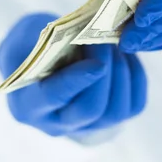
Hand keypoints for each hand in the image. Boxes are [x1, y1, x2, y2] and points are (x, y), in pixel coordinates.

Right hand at [0, 14, 146, 139]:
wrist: (47, 59)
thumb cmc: (33, 44)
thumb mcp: (27, 36)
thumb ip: (48, 40)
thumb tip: (82, 35)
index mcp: (27, 105)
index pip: (53, 98)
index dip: (75, 80)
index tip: (96, 62)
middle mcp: (57, 123)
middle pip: (90, 108)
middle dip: (105, 70)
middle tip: (105, 38)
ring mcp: (87, 126)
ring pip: (117, 110)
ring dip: (120, 70)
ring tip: (113, 41)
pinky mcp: (114, 120)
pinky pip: (135, 104)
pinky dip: (134, 75)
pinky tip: (124, 54)